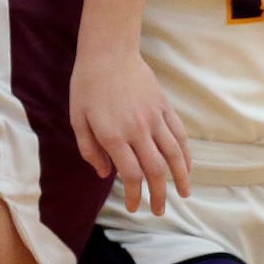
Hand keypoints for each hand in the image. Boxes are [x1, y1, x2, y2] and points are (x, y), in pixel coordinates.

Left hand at [70, 50, 191, 215]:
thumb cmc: (87, 85)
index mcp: (114, 135)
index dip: (135, 195)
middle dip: (159, 195)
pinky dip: (185, 154)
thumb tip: (104, 174)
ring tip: (184, 195)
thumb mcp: (77, 118)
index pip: (130, 175)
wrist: (109, 52)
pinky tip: (186, 167)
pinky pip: (179, 135)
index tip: (134, 207)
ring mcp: (154, 117)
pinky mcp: (164, 107)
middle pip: (155, 171)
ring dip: (180, 178)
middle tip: (159, 211)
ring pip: (173, 154)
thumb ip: (89, 149)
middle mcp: (137, 129)